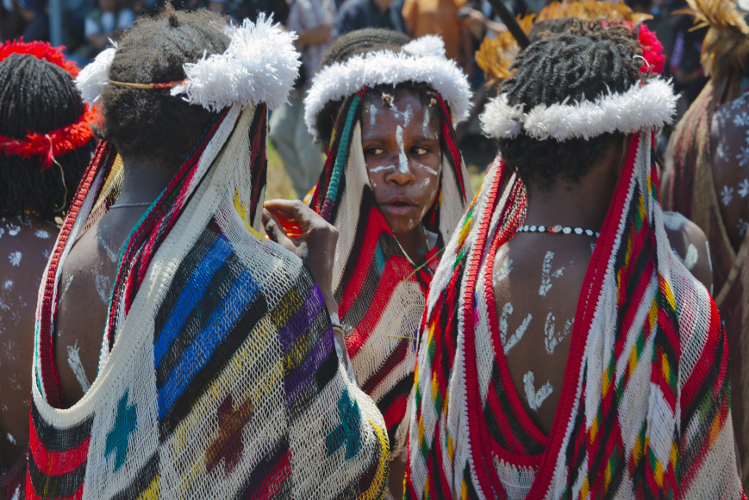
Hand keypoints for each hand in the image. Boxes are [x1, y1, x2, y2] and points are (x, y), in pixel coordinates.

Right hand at [263, 199, 338, 315]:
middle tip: (265, 212)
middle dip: (283, 212)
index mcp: (319, 228)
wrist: (315, 296)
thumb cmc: (298, 273)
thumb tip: (263, 212)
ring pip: (306, 221)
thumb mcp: (283, 248)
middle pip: (303, 212)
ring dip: (289, 220)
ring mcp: (329, 235)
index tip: (264, 204)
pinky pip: (311, 230)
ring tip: (271, 220)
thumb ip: (273, 228)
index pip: (297, 207)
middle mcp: (328, 229)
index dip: (278, 204)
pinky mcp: (327, 243)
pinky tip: (282, 231)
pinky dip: (297, 229)